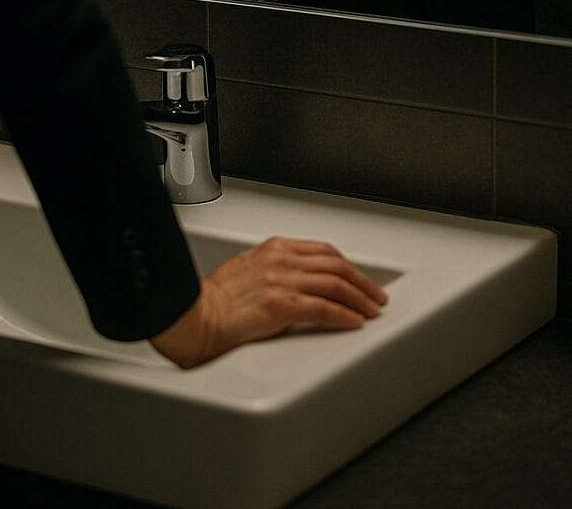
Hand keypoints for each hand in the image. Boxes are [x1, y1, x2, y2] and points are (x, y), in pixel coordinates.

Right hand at [149, 237, 388, 367]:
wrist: (196, 315)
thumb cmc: (216, 299)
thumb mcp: (249, 270)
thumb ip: (276, 271)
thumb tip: (300, 285)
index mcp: (274, 248)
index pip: (323, 251)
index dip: (347, 265)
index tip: (359, 278)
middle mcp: (281, 260)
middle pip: (335, 264)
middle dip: (361, 281)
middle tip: (376, 295)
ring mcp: (282, 281)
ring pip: (335, 284)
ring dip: (359, 298)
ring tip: (371, 310)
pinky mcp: (281, 306)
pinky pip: (323, 309)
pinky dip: (344, 315)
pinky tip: (354, 322)